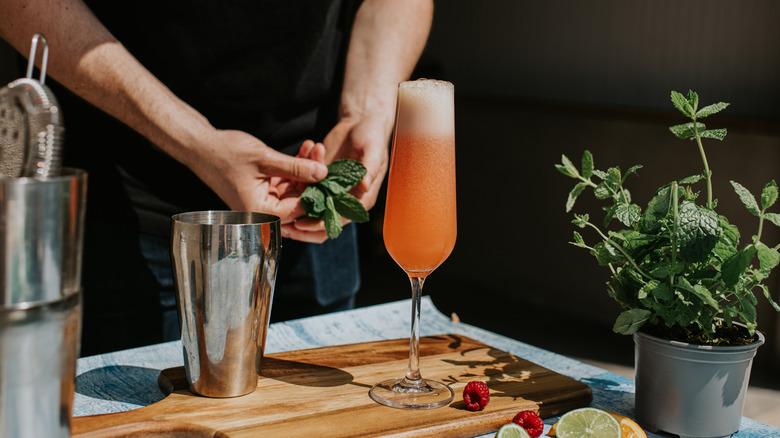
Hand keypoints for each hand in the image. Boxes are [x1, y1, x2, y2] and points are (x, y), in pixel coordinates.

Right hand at [186, 129, 330, 242]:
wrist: (201, 146)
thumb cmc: (226, 153)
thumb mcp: (265, 159)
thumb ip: (295, 168)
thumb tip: (323, 173)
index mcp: (261, 212)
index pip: (300, 210)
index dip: (319, 191)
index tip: (333, 173)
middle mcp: (262, 213)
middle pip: (300, 201)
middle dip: (314, 178)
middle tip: (323, 153)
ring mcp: (263, 202)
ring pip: (295, 190)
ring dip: (306, 169)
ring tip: (315, 146)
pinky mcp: (264, 191)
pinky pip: (286, 183)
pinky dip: (295, 168)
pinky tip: (306, 149)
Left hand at [291, 114, 392, 235]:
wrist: (361, 121)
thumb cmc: (372, 136)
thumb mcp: (374, 150)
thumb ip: (369, 168)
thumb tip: (365, 185)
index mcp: (363, 197)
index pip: (340, 218)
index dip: (320, 223)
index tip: (301, 224)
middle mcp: (347, 198)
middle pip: (324, 220)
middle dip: (304, 226)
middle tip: (283, 226)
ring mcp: (333, 189)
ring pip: (312, 207)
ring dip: (295, 209)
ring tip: (275, 212)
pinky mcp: (322, 178)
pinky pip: (306, 188)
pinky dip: (295, 187)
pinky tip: (280, 188)